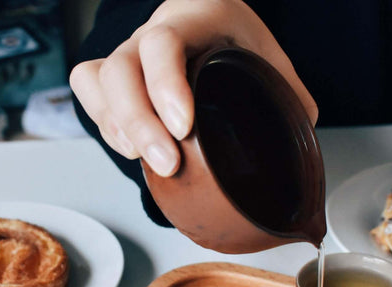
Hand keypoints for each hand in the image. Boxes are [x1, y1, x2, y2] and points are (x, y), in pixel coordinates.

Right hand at [70, 0, 317, 176]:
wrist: (210, 20)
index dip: (166, 85)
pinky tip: (132, 150)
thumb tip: (302, 132)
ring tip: (150, 163)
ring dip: (119, 130)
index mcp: (195, 17)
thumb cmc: (237, 38)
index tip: (183, 126)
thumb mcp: (269, 56)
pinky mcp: (114, 75)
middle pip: (120, 69)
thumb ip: (287, 92)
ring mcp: (129, 52)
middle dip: (140, 123)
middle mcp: (152, 31)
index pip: (164, 43)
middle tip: (168, 164)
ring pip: (97, 81)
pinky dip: (105, 126)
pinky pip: (89, 93)